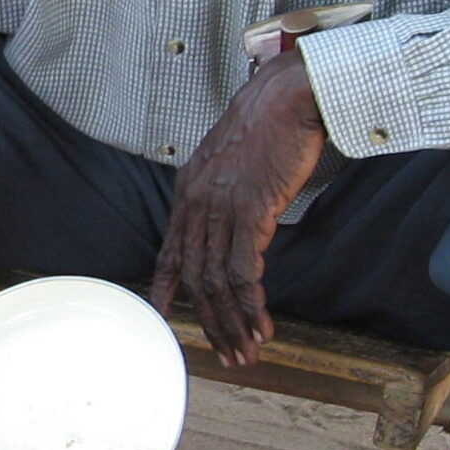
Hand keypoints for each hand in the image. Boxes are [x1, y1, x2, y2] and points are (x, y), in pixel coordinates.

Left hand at [148, 48, 323, 364]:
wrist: (288, 96)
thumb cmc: (270, 123)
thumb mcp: (233, 159)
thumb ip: (225, 191)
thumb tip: (236, 217)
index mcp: (189, 191)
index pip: (169, 250)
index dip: (164, 288)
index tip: (162, 317)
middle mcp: (197, 202)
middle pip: (192, 276)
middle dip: (208, 321)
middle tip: (226, 353)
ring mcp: (220, 207)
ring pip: (216, 281)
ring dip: (232, 323)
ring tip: (246, 352)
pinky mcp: (250, 211)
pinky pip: (243, 271)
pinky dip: (251, 305)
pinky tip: (262, 325)